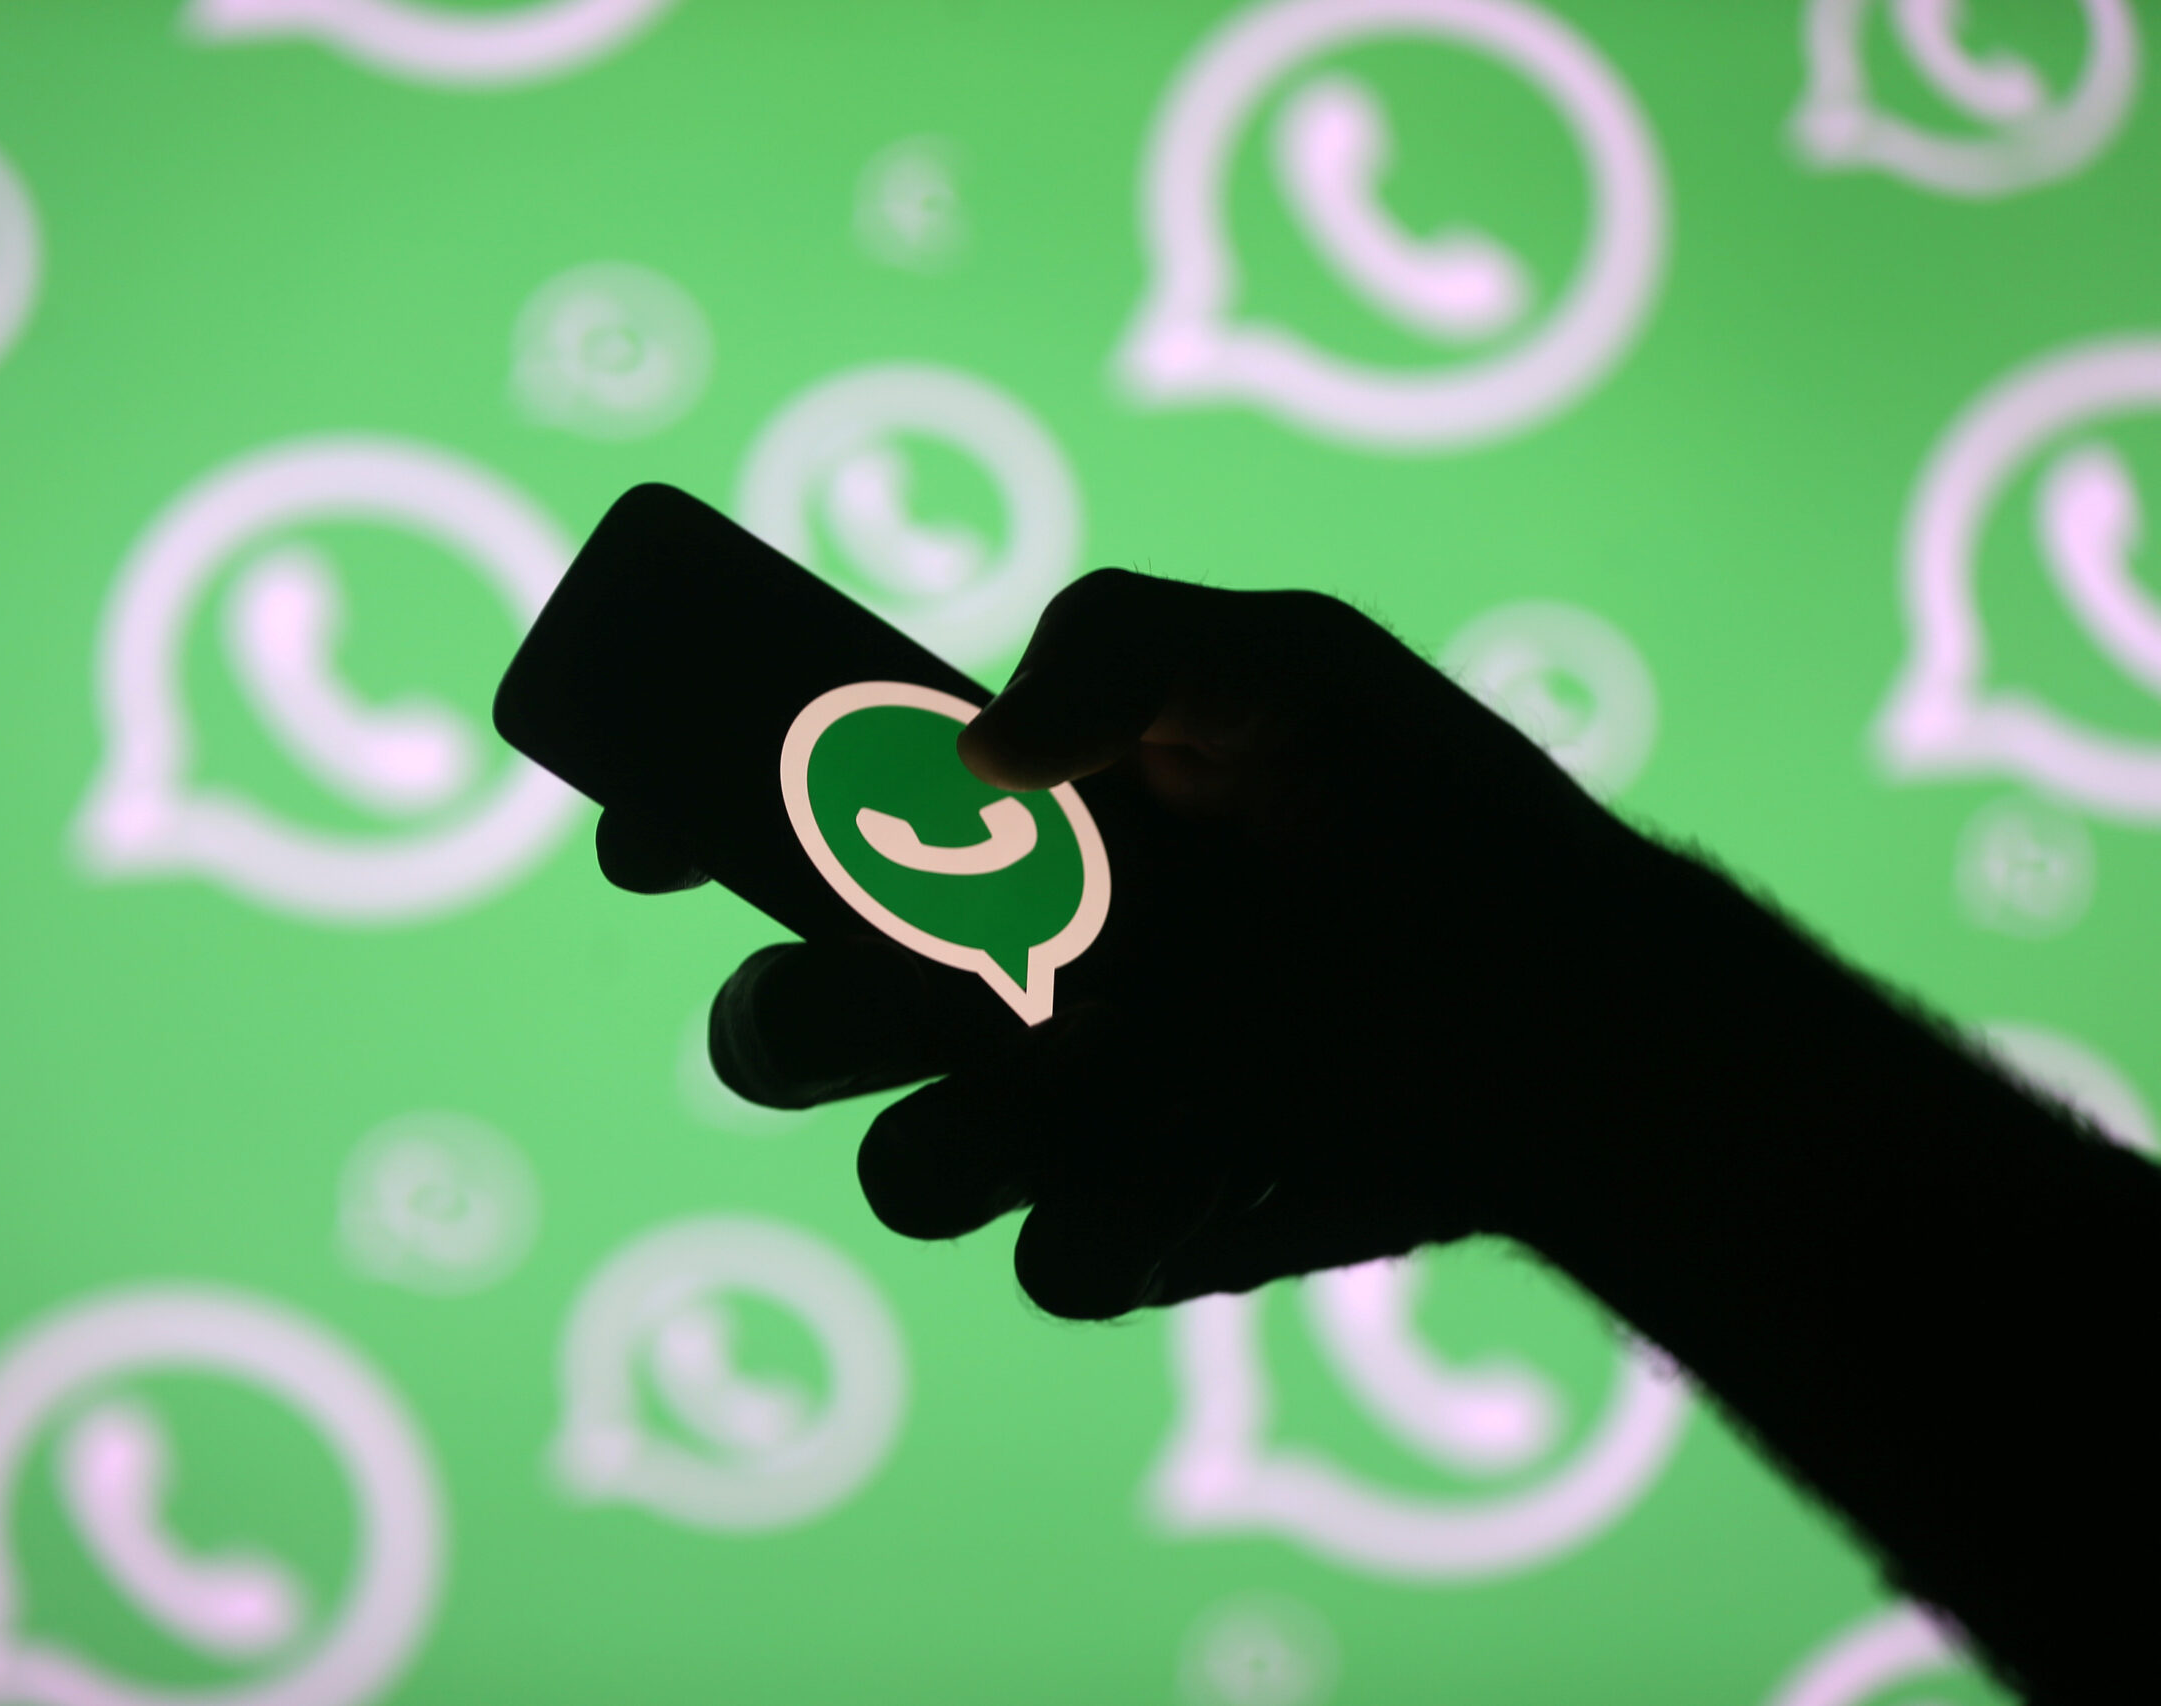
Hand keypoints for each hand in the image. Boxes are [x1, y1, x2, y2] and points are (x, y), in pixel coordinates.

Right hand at [600, 569, 1663, 1317]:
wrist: (1587, 992)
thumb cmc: (1429, 802)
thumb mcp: (1282, 658)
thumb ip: (1119, 641)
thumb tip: (972, 753)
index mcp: (995, 839)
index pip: (783, 836)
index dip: (684, 825)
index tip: (651, 836)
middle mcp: (1000, 984)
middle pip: (786, 1027)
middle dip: (789, 1016)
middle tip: (917, 970)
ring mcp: (1064, 1120)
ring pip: (894, 1166)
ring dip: (935, 1132)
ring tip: (1073, 1066)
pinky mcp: (1150, 1223)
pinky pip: (1046, 1260)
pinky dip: (1094, 1216)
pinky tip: (1199, 1152)